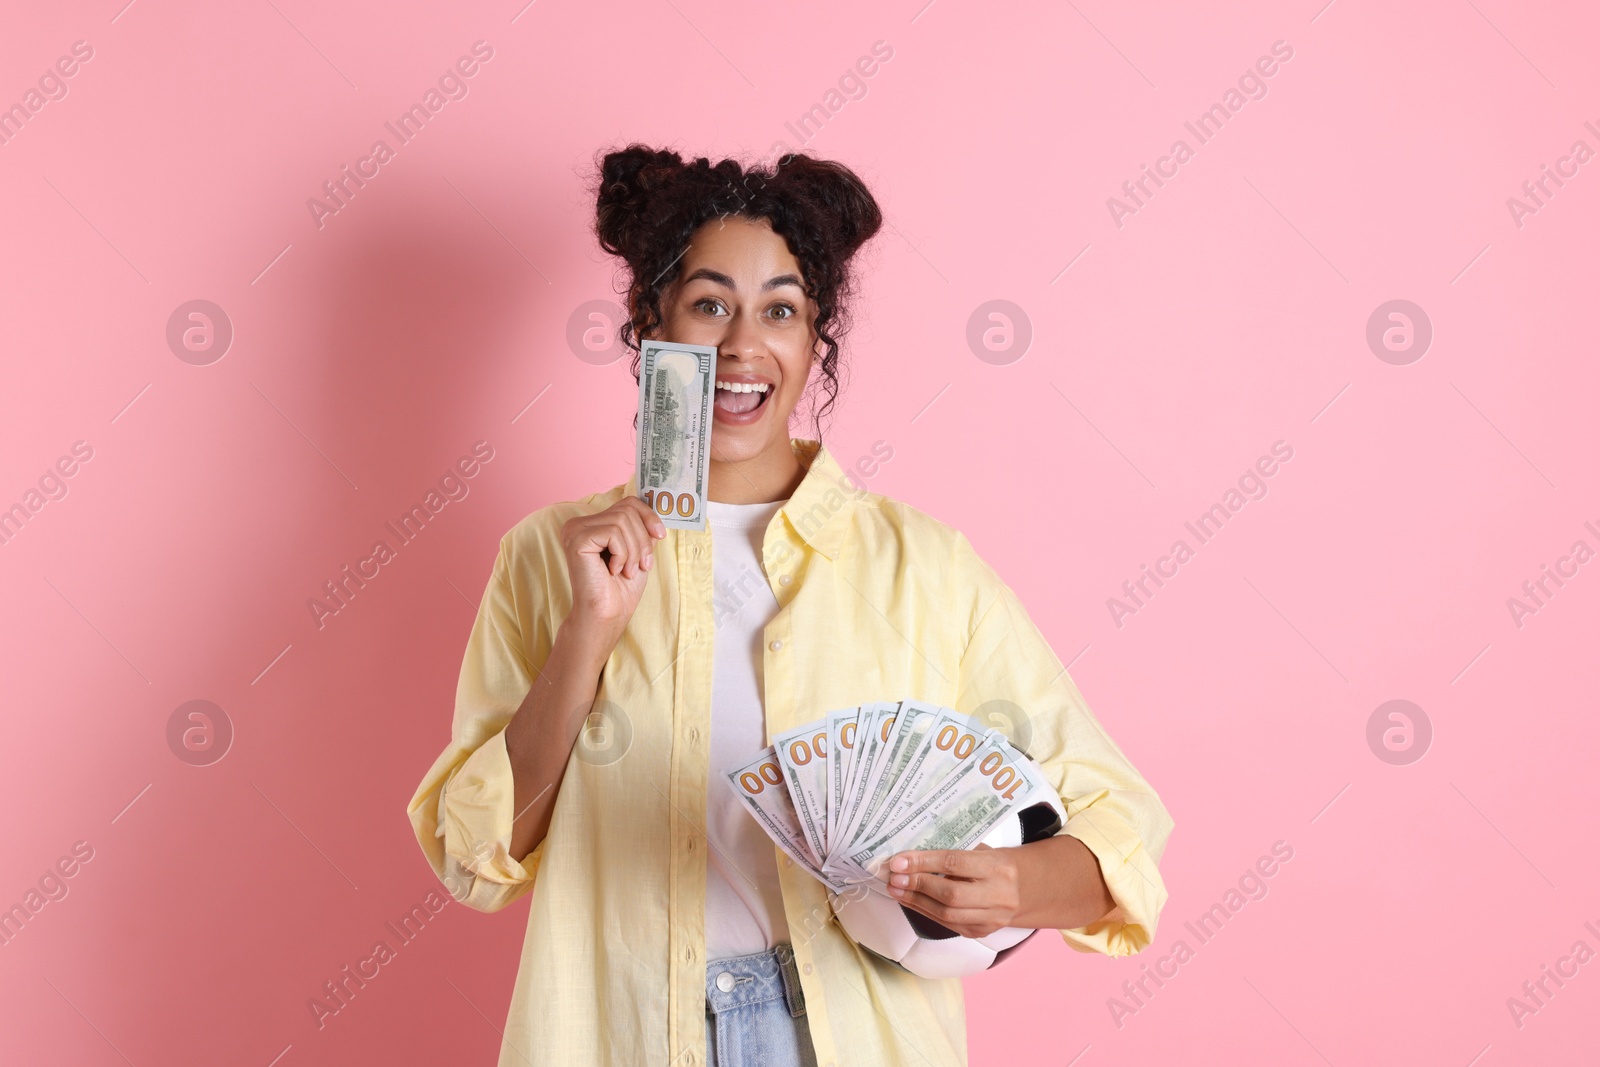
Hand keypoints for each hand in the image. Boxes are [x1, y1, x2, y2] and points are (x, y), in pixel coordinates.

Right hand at [560, 497, 666, 643]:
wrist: (606, 616)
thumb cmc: (621, 589)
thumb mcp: (637, 551)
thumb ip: (642, 529)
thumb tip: (656, 506)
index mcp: (591, 524)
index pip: (627, 503)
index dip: (649, 516)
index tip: (660, 536)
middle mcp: (578, 524)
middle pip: (626, 510)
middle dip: (642, 540)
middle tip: (642, 565)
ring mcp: (575, 530)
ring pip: (622, 521)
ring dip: (635, 550)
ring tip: (628, 571)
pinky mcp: (577, 539)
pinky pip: (613, 533)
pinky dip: (622, 554)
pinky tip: (614, 571)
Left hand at [884, 844, 1020, 938]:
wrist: (1024, 889)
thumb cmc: (996, 864)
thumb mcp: (982, 850)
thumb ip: (952, 852)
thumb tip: (911, 855)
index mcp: (998, 867)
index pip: (955, 863)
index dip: (924, 862)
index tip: (899, 861)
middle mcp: (998, 895)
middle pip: (950, 894)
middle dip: (918, 885)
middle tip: (894, 877)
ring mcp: (991, 918)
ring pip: (947, 914)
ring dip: (916, 901)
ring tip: (895, 889)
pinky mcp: (981, 932)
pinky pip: (947, 925)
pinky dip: (924, 912)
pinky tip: (910, 900)